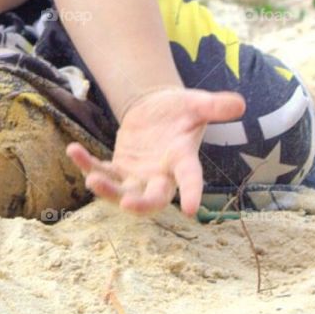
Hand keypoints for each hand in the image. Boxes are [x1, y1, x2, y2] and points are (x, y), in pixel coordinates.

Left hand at [67, 87, 246, 216]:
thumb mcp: (197, 103)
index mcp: (183, 159)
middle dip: (141, 204)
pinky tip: (73, 150)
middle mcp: (161, 175)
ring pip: (122, 192)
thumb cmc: (182, 110)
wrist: (160, 110)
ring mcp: (138, 175)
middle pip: (153, 199)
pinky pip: (102, 171)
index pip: (191, 179)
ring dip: (107, 190)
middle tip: (128, 205)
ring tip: (92, 178)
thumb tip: (240, 104)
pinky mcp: (119, 168)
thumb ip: (215, 105)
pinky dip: (87, 164)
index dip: (192, 192)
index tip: (192, 210)